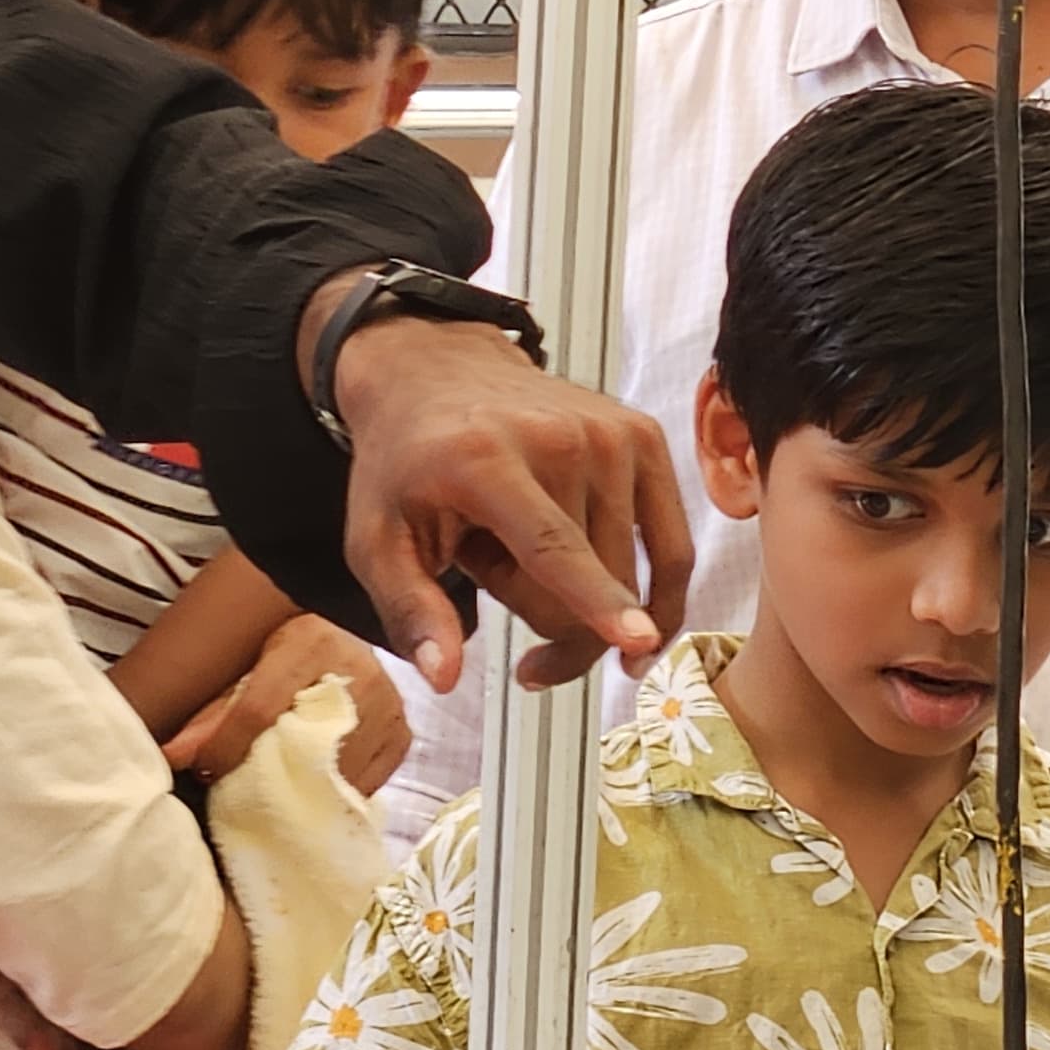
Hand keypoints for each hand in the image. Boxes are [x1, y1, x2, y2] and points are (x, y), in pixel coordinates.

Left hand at [164, 616, 409, 791]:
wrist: (343, 636)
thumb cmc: (287, 652)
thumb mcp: (247, 669)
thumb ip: (210, 714)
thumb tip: (171, 757)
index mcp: (310, 641)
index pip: (262, 707)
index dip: (227, 746)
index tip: (207, 771)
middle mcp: (358, 669)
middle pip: (304, 745)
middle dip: (267, 776)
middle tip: (242, 790)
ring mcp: (388, 704)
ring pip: (339, 769)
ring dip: (306, 790)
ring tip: (278, 795)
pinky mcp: (403, 733)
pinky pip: (370, 780)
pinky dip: (341, 793)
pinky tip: (319, 791)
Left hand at [318, 300, 694, 693]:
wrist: (438, 372)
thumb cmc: (408, 465)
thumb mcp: (378, 542)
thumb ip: (409, 611)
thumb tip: (443, 677)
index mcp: (488, 461)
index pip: (553, 546)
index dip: (594, 601)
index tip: (638, 640)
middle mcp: (562, 439)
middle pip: (589, 582)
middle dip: (544, 613)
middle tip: (494, 575)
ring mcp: (613, 434)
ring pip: (628, 575)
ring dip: (581, 591)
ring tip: (532, 552)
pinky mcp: (645, 437)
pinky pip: (671, 548)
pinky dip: (642, 587)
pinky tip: (617, 602)